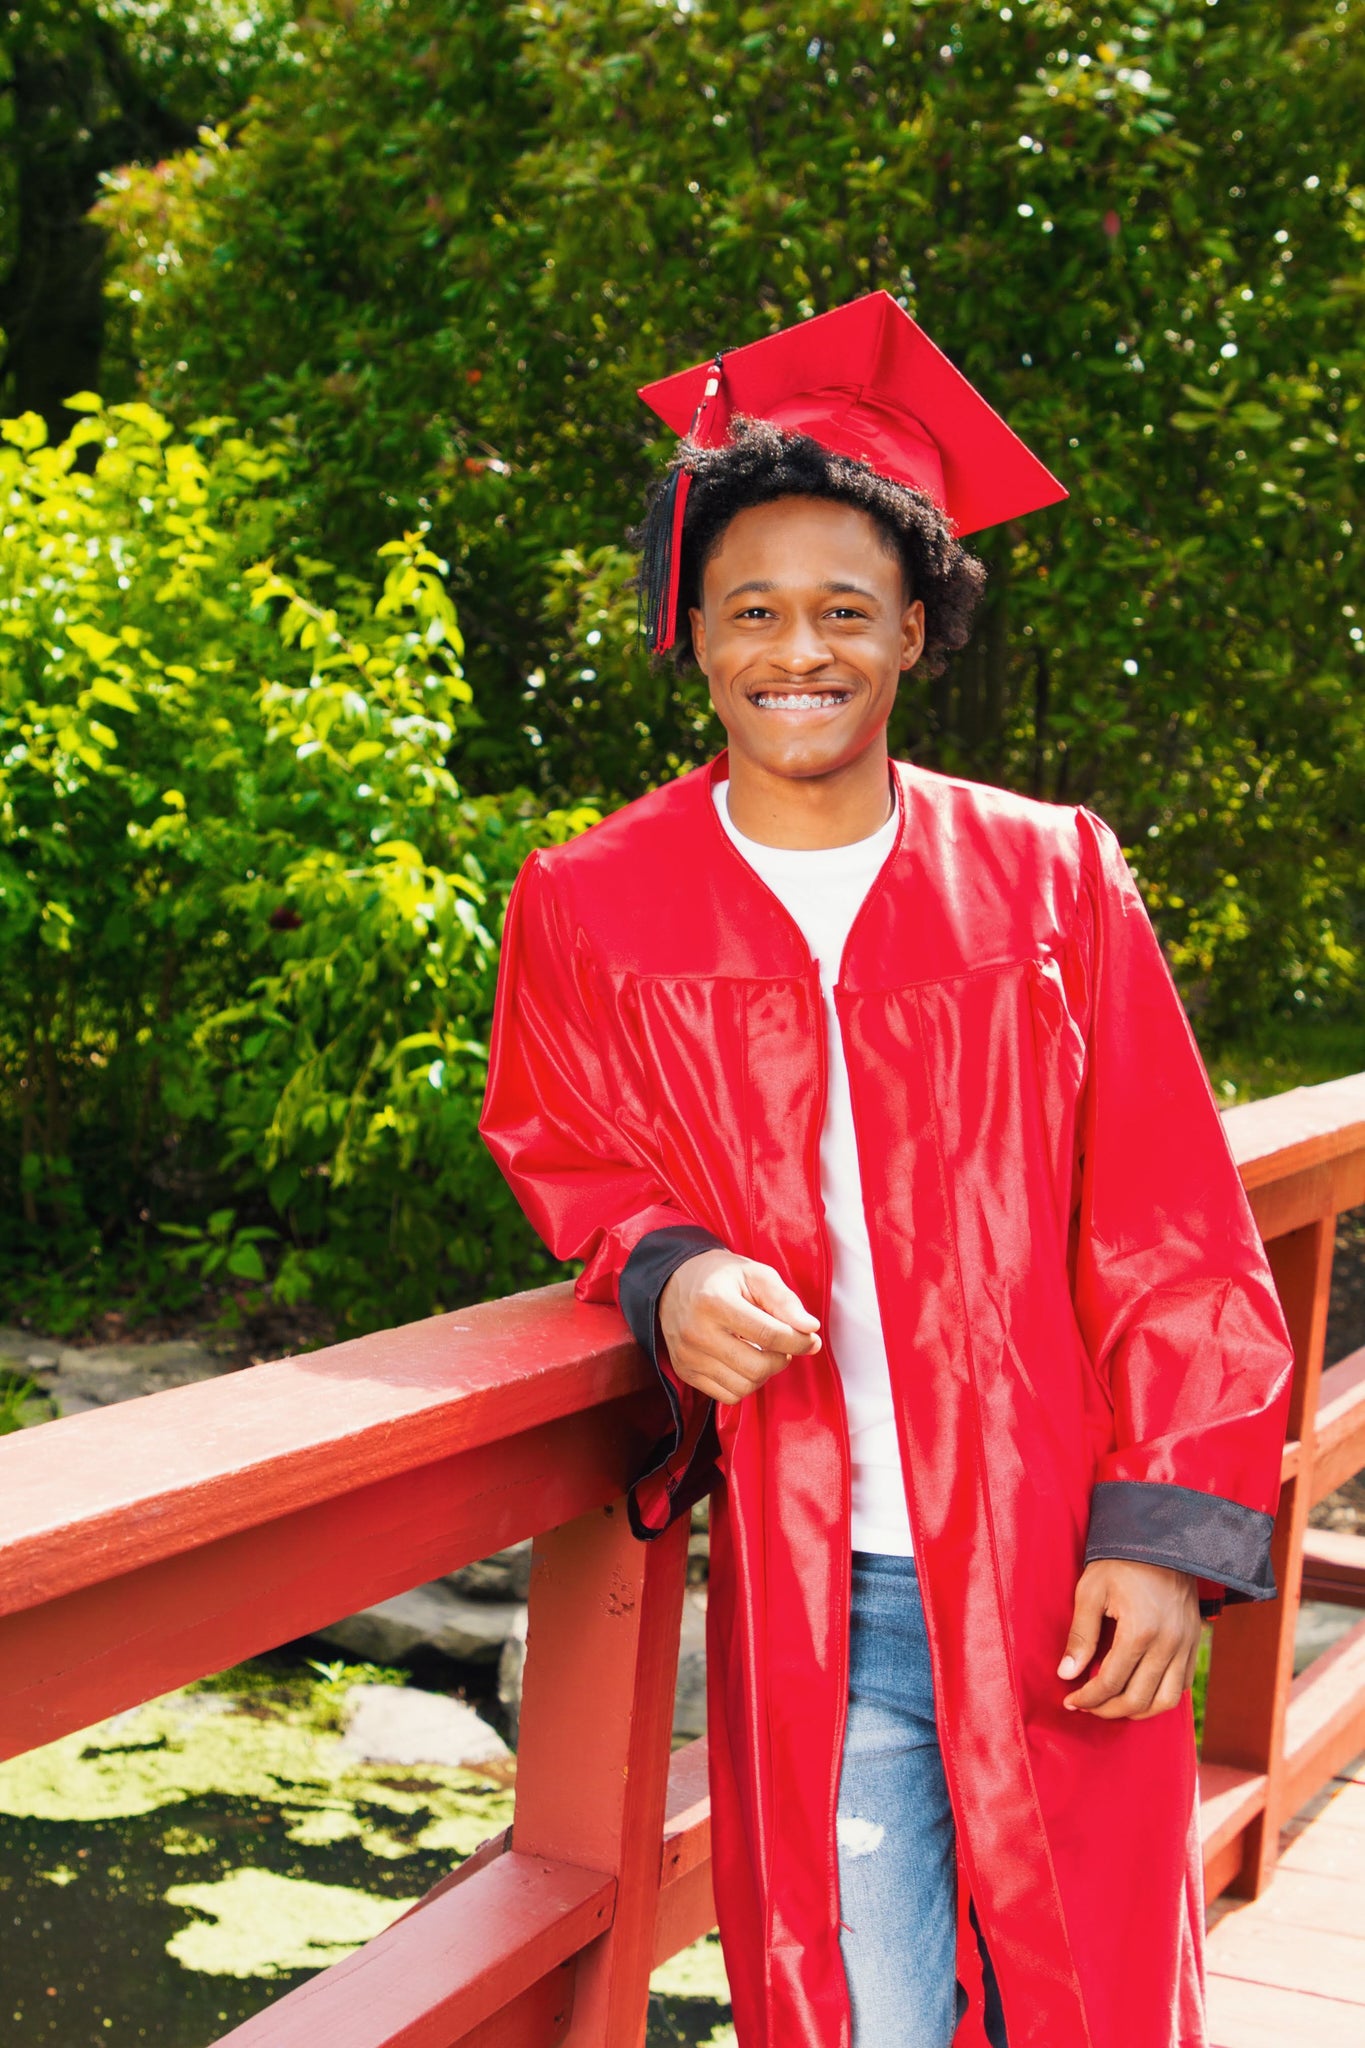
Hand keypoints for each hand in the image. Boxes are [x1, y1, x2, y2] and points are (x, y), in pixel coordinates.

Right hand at [658, 1249, 820, 1404]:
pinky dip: (744, 1383)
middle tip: (783, 1345)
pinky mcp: (685, 1371)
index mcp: (715, 1302)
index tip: (811, 1340)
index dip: (798, 1342)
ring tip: (762, 1351)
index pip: (769, 1335)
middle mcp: (697, 1332)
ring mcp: (688, 1356)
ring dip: (764, 1374)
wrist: (674, 1282)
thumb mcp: (755, 1274)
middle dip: (781, 1360)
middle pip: (757, 1368)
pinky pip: (727, 1396)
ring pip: (744, 1387)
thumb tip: (810, 1329)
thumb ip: (785, 1301)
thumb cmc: (721, 1277)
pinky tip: (743, 1362)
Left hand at [1058, 1559, 1201, 1719]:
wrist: (1161, 1539)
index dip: (1088, 1697)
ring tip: (1113, 1706)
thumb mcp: (1091, 1590)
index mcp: (1140, 1631)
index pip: (1111, 1682)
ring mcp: (1185, 1645)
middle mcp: (1168, 1644)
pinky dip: (1161, 1697)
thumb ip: (1080, 1635)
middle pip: (1138, 1699)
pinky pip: (1182, 1686)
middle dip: (1107, 1710)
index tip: (1070, 1699)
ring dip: (1137, 1711)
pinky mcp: (1194, 1642)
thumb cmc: (1120, 1562)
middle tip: (1087, 1705)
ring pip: (1166, 1701)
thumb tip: (1066, 1674)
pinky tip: (1140, 1691)